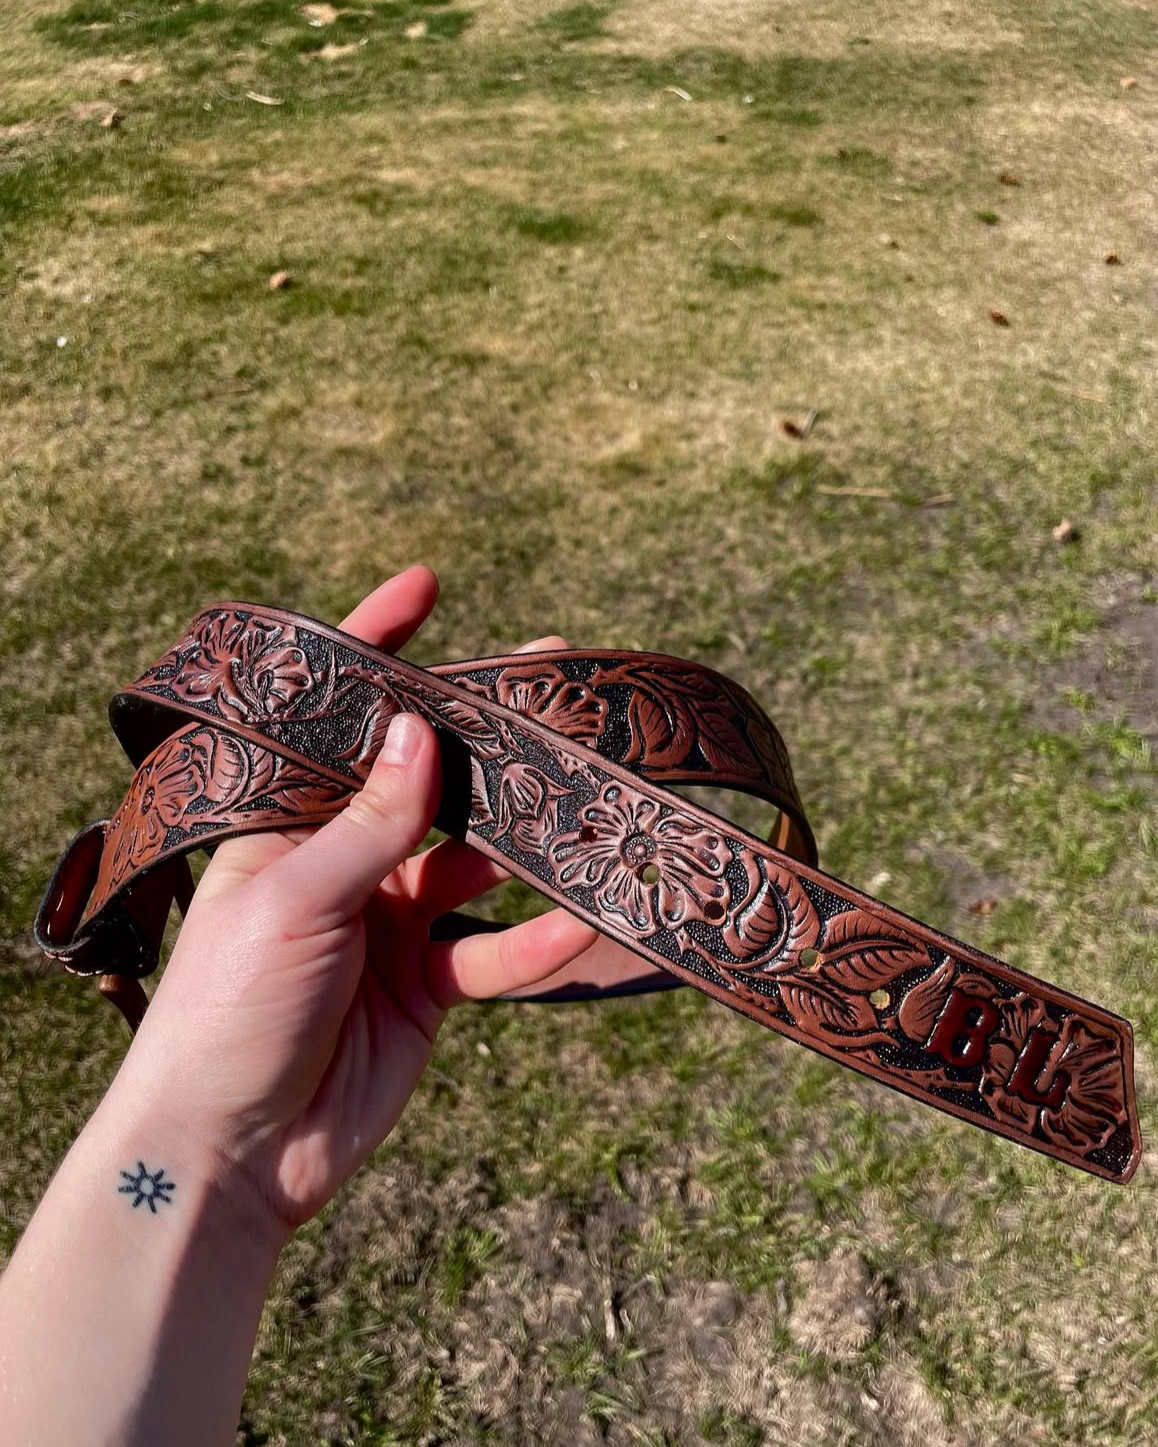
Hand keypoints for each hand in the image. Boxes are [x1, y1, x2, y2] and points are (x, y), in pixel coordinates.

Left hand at [109, 567, 594, 1236]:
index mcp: (286, 823)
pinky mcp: (425, 988)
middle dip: (487, 738)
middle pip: (426, 781)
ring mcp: (388, 921)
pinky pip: (492, 954)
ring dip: (530, 844)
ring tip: (594, 807)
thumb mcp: (293, 901)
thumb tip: (421, 731)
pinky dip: (534, 942)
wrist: (226, 1155)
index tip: (427, 585)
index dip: (375, 649)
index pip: (335, 720)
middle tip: (559, 689)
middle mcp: (342, 859)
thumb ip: (368, 823)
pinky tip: (580, 924)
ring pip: (475, 862)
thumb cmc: (226, 1012)